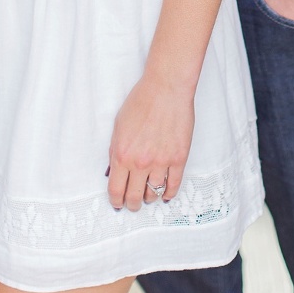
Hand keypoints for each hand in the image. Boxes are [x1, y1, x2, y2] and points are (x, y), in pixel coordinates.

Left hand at [107, 74, 194, 210]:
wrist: (166, 88)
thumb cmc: (141, 101)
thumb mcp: (119, 126)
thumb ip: (115, 151)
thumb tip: (114, 172)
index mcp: (121, 154)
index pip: (116, 190)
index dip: (116, 201)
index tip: (118, 203)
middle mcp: (140, 162)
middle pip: (135, 197)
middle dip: (132, 204)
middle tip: (133, 204)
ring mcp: (161, 162)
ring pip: (154, 193)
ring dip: (150, 198)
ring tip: (148, 196)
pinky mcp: (179, 158)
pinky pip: (173, 185)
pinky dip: (169, 193)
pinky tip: (165, 194)